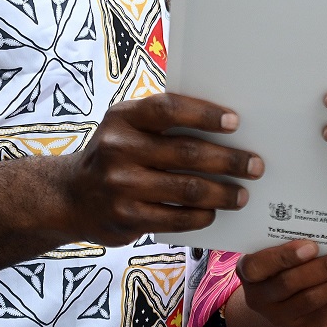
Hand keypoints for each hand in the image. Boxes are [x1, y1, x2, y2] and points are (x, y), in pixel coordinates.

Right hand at [65, 93, 262, 244]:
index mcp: (123, 117)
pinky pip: (175, 217)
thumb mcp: (128, 126)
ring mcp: (120, 185)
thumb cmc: (116, 153)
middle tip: (255, 166)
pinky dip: (201, 215)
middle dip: (228, 160)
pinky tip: (213, 212)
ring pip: (186, 188)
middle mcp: (118, 148)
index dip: (205, 114)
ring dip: (221, 192)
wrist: (70, 196)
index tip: (235, 122)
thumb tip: (225, 125)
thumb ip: (163, 122)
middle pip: (187, 152)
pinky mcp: (125, 217)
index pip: (169, 109)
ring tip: (242, 194)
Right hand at [237, 240, 326, 326]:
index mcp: (249, 272)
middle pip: (290, 283)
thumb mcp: (278, 253)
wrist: (289, 305)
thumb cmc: (285, 265)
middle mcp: (261, 297)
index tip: (311, 246)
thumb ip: (292, 241)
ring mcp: (282, 317)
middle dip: (324, 268)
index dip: (283, 257)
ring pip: (311, 298)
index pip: (256, 266)